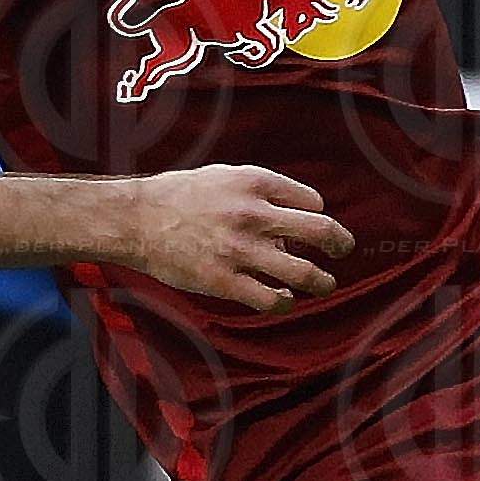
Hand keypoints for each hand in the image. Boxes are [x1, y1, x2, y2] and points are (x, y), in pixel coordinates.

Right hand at [125, 165, 352, 308]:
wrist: (135, 219)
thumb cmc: (180, 196)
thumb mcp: (224, 177)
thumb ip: (261, 191)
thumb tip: (298, 215)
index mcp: (255, 183)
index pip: (311, 201)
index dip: (317, 214)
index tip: (310, 225)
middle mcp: (254, 214)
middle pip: (320, 231)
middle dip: (340, 244)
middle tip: (343, 250)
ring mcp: (240, 250)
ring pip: (303, 273)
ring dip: (321, 282)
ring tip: (325, 286)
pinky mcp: (224, 281)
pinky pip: (271, 300)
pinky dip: (285, 303)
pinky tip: (283, 301)